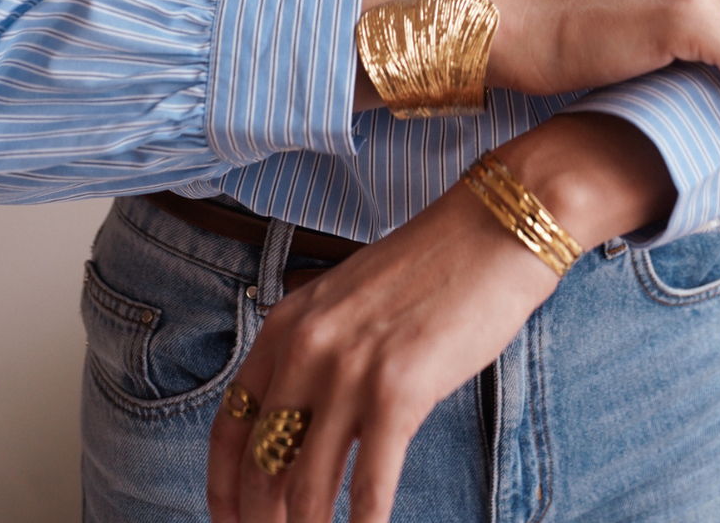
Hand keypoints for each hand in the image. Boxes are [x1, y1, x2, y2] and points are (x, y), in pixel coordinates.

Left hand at [208, 115, 669, 522]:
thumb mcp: (350, 301)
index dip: (224, 489)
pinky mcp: (399, 390)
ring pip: (305, 489)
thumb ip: (318, 355)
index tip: (232, 521)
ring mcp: (349, 369)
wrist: (495, 227)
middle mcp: (305, 346)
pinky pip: (369, 488)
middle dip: (263, 522)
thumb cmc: (433, 267)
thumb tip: (303, 430)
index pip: (229, 426)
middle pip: (260, 468)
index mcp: (287, 323)